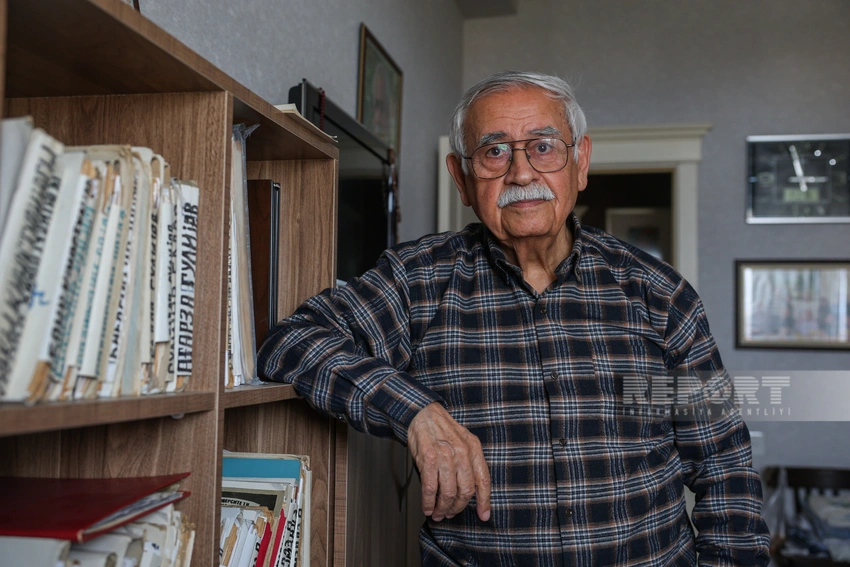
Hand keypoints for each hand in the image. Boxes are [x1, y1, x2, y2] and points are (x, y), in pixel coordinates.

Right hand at [407, 402, 490, 521]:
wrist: (423, 414)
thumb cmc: (443, 430)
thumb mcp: (464, 441)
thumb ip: (469, 462)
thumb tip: (472, 490)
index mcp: (474, 448)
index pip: (483, 480)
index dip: (484, 501)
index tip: (483, 515)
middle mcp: (462, 452)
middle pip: (465, 491)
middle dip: (458, 507)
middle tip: (451, 513)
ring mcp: (445, 456)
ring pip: (448, 493)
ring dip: (442, 508)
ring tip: (438, 513)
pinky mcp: (428, 459)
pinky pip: (430, 488)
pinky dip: (428, 502)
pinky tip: (428, 507)